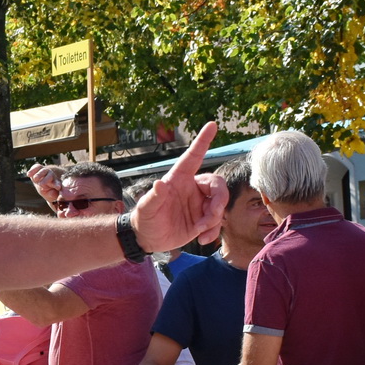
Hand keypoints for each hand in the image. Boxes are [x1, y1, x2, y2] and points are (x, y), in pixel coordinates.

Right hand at [26, 164, 63, 207]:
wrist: (43, 185)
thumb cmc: (48, 191)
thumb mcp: (50, 195)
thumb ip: (52, 195)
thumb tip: (52, 193)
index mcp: (56, 182)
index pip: (57, 183)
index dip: (57, 185)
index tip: (58, 187)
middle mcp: (51, 175)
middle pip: (50, 175)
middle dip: (46, 179)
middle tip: (41, 184)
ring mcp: (45, 171)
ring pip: (43, 170)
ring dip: (39, 174)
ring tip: (35, 179)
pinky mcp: (39, 168)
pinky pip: (36, 167)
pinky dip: (32, 170)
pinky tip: (28, 174)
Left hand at [127, 122, 226, 251]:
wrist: (147, 239)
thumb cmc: (144, 219)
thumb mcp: (145, 209)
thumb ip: (153, 197)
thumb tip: (159, 183)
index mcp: (178, 179)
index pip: (193, 157)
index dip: (202, 141)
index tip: (211, 125)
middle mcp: (192, 188)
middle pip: (217, 185)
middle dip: (219, 201)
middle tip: (211, 216)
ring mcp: (199, 204)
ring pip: (220, 204)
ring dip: (215, 219)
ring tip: (200, 232)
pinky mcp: (202, 219)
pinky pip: (217, 221)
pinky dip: (213, 231)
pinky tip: (202, 240)